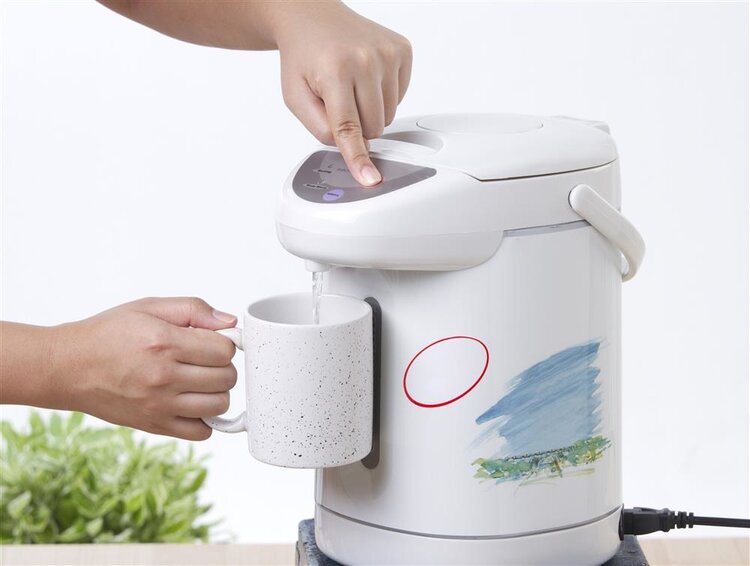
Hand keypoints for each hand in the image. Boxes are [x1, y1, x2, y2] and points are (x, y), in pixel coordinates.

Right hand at [46, 298, 237, 439]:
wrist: (68, 367)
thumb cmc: (108, 334)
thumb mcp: (150, 307)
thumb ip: (194, 310)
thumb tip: (230, 322)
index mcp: (164, 343)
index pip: (224, 351)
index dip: (224, 343)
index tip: (212, 342)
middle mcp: (163, 377)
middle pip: (226, 378)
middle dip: (223, 366)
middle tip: (206, 360)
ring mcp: (159, 405)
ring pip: (219, 405)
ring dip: (218, 392)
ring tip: (200, 381)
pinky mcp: (154, 425)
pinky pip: (201, 432)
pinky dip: (205, 419)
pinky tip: (192, 403)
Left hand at [96, 1, 411, 185]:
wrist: (312, 18)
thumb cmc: (303, 58)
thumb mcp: (295, 97)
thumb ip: (319, 128)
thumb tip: (351, 148)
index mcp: (336, 70)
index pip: (348, 127)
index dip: (359, 158)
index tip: (371, 179)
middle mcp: (366, 59)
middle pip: (374, 127)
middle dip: (357, 125)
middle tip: (339, 101)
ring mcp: (388, 53)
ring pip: (389, 116)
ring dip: (370, 112)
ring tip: (351, 87)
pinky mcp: (402, 50)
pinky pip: (399, 97)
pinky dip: (383, 96)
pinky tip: (366, 78)